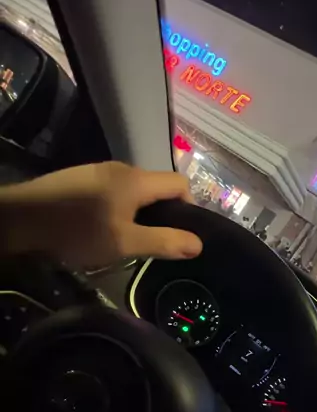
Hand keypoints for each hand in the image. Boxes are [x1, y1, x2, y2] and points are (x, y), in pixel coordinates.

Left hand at [0, 162, 202, 268]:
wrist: (22, 219)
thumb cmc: (77, 231)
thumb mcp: (124, 243)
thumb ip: (163, 242)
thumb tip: (199, 244)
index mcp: (138, 179)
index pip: (180, 183)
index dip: (189, 207)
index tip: (181, 234)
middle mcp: (122, 168)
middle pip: (156, 186)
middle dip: (162, 213)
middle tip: (155, 243)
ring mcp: (98, 171)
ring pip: (134, 190)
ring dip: (138, 213)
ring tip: (128, 240)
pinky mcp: (81, 179)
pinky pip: (113, 191)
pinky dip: (118, 208)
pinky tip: (102, 229)